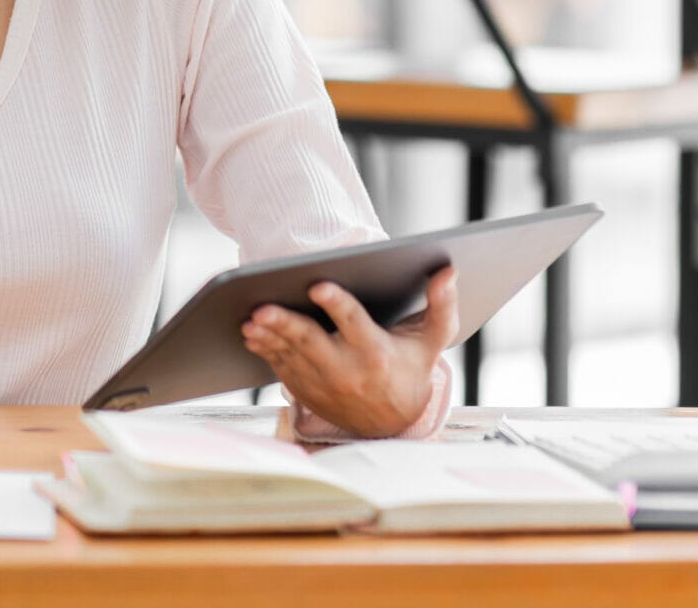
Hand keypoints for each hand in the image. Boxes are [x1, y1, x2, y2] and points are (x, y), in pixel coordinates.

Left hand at [239, 265, 459, 438]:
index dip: (337, 304)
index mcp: (375, 352)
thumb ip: (441, 306)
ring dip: (267, 337)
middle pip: (310, 342)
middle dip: (285, 324)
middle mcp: (346, 369)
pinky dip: (264, 349)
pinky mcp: (303, 389)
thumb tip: (447, 272)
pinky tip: (251, 333)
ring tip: (250, 320)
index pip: (354, 324)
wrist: (390, 424)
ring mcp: (321, 382)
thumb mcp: (431, 342)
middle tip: (261, 308)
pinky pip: (279, 367)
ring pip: (289, 355)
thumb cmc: (410, 370)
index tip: (318, 286)